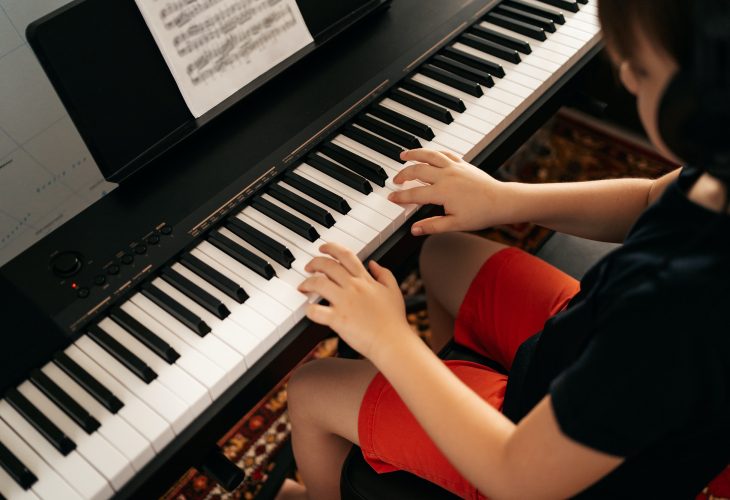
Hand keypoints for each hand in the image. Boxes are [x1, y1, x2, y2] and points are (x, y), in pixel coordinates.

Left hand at [298, 243, 411, 360]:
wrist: (392, 341)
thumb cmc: (394, 320)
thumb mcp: (394, 291)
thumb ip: (384, 274)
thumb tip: (374, 264)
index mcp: (365, 280)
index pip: (346, 255)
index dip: (331, 248)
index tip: (323, 248)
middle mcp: (353, 287)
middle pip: (328, 266)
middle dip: (314, 263)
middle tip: (309, 267)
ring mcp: (344, 302)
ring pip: (318, 283)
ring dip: (307, 282)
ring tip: (303, 286)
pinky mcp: (338, 319)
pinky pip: (316, 311)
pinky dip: (309, 310)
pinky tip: (309, 310)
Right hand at [389, 149, 517, 234]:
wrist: (501, 201)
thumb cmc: (481, 214)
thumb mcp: (455, 224)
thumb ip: (432, 225)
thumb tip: (414, 230)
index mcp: (442, 192)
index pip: (414, 194)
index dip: (400, 196)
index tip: (391, 197)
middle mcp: (446, 176)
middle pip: (417, 171)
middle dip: (403, 175)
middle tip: (395, 180)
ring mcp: (454, 167)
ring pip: (429, 155)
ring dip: (414, 154)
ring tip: (403, 155)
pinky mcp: (462, 163)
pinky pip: (444, 153)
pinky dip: (433, 152)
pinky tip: (428, 153)